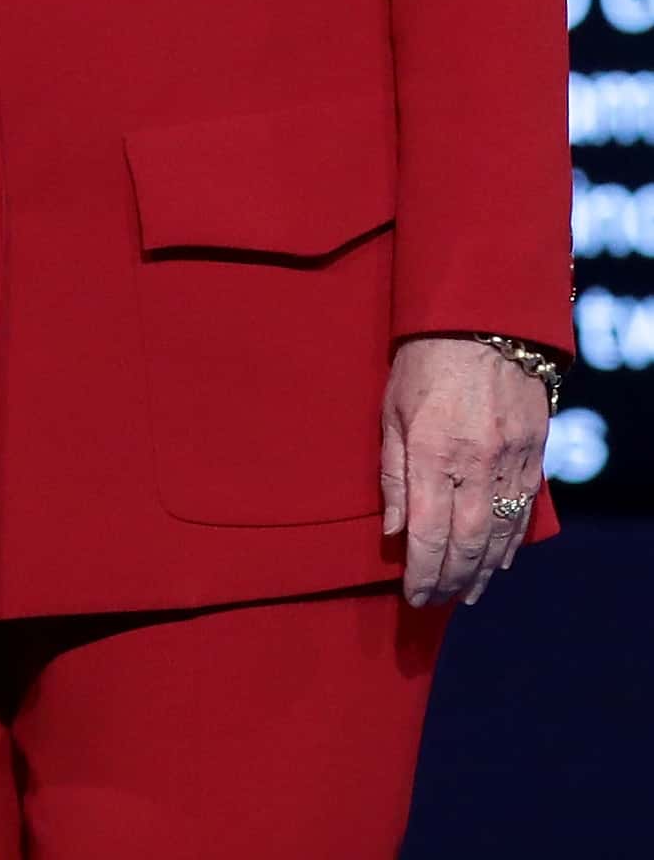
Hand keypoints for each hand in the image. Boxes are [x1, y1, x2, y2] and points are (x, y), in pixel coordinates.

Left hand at [380, 335, 548, 606]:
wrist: (481, 323)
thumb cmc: (422, 362)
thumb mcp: (390, 410)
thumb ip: (391, 472)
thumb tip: (392, 530)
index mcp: (431, 453)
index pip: (426, 533)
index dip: (419, 572)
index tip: (411, 595)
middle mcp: (474, 465)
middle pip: (464, 544)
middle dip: (447, 580)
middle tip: (433, 601)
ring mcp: (509, 462)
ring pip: (498, 536)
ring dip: (480, 572)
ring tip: (463, 594)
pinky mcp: (533, 455)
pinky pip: (523, 513)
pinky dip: (510, 544)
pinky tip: (496, 562)